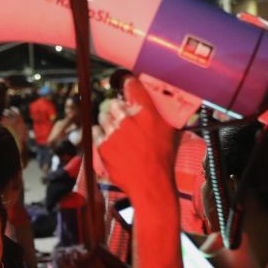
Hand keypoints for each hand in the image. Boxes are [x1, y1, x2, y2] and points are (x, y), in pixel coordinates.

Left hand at [95, 76, 176, 199]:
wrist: (150, 185)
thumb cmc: (163, 159)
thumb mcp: (170, 131)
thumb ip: (162, 113)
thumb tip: (163, 101)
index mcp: (146, 111)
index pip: (130, 84)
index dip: (126, 82)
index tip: (124, 82)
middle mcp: (128, 118)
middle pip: (114, 102)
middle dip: (118, 110)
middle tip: (125, 121)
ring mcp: (113, 131)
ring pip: (103, 116)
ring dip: (109, 123)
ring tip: (120, 136)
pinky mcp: (102, 144)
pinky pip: (96, 131)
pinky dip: (102, 136)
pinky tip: (114, 145)